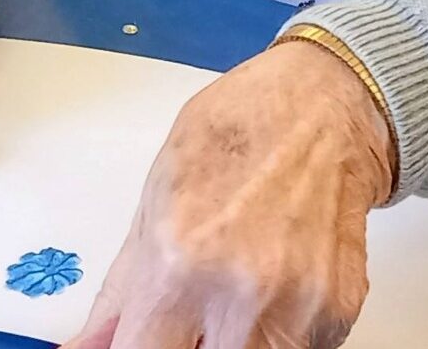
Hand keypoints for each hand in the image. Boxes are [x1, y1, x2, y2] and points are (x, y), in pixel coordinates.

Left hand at [66, 41, 395, 348]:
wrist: (321, 103)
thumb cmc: (239, 129)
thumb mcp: (156, 194)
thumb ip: (122, 288)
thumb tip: (90, 345)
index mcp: (180, 260)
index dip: (134, 348)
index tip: (142, 336)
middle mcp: (241, 293)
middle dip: (187, 343)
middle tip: (189, 313)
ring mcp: (297, 308)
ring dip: (232, 338)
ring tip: (232, 289)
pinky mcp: (337, 312)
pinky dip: (276, 329)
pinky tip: (272, 280)